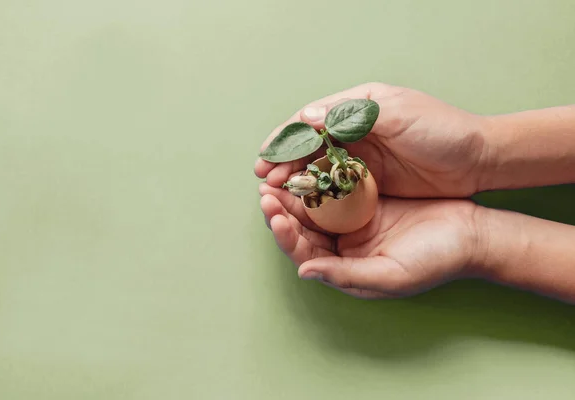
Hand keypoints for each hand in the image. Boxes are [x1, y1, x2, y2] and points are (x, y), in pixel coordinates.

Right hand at [255, 82, 489, 197]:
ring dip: (296, 180)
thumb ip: (353, 114)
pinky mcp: (370, 181)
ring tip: (275, 194)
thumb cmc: (441, 130)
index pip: (312, 121)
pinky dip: (317, 194)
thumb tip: (308, 116)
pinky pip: (335, 187)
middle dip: (284, 162)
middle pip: (309, 146)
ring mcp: (362, 158)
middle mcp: (355, 131)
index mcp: (358, 107)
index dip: (287, 138)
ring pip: (318, 168)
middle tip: (264, 180)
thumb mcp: (398, 114)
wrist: (478, 160)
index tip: (266, 156)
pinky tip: (303, 205)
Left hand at [259, 184, 481, 298]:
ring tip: (280, 173)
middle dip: (282, 207)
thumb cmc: (435, 261)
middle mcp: (343, 243)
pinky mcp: (367, 195)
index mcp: (344, 265)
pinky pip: (337, 184)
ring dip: (297, 189)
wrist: (473, 234)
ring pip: (315, 203)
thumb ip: (346, 275)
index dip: (284, 234)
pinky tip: (312, 161)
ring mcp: (354, 218)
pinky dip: (324, 174)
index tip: (273, 213)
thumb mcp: (390, 275)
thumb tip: (304, 271)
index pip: (303, 251)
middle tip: (266, 188)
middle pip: (302, 226)